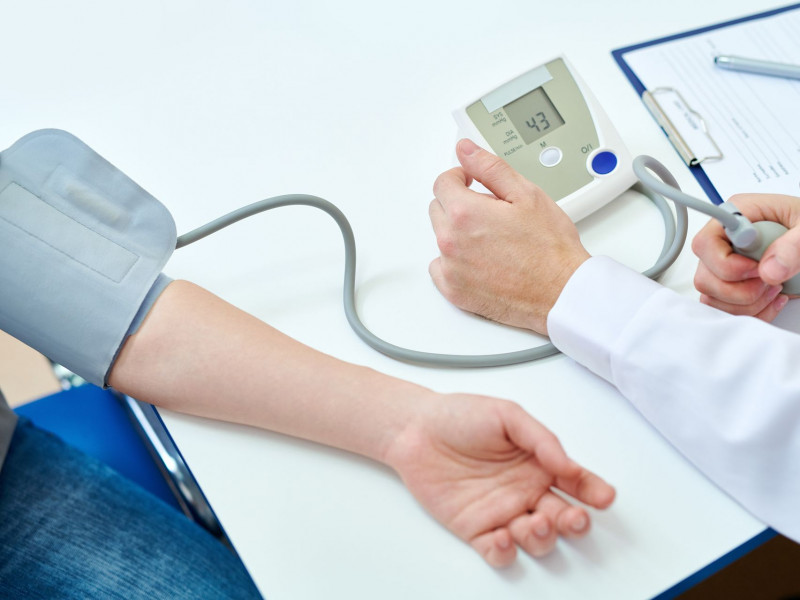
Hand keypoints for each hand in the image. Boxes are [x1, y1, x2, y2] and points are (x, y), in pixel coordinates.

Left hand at [384, 393, 614, 566]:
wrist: (414, 429)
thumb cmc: (458, 416)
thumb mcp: (506, 415)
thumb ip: (540, 438)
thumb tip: (567, 463)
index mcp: (538, 463)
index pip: (576, 482)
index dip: (593, 491)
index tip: (604, 496)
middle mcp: (525, 491)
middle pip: (562, 517)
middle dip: (576, 522)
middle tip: (575, 517)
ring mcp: (502, 512)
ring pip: (535, 538)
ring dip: (543, 537)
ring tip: (536, 522)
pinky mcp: (476, 529)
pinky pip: (497, 551)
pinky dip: (505, 552)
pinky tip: (504, 537)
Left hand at [429, 139, 588, 333]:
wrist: (561, 292)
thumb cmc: (550, 249)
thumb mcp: (526, 194)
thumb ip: (490, 167)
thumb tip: (466, 150)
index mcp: (464, 213)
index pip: (442, 183)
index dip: (460, 178)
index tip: (471, 182)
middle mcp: (450, 241)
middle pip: (438, 209)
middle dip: (459, 205)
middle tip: (490, 213)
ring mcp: (450, 268)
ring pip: (440, 238)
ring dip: (458, 233)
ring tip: (491, 240)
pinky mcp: (453, 291)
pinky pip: (440, 268)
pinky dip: (455, 262)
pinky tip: (481, 261)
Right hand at [692, 193, 799, 319]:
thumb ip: (794, 245)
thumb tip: (768, 269)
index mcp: (739, 216)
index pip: (705, 244)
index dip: (727, 265)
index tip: (757, 270)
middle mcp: (726, 241)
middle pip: (704, 277)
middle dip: (740, 290)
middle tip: (770, 281)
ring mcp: (725, 265)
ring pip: (712, 297)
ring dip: (747, 303)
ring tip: (774, 288)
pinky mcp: (731, 285)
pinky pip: (724, 309)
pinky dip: (751, 312)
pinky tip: (771, 299)